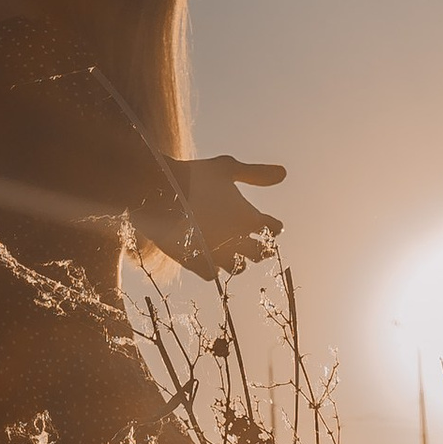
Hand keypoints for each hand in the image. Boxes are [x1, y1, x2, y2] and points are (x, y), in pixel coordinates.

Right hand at [170, 152, 285, 277]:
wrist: (158, 194)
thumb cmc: (194, 177)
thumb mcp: (227, 168)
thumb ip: (256, 174)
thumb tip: (284, 172)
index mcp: (250, 218)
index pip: (274, 230)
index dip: (273, 227)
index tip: (270, 225)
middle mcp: (238, 241)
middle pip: (260, 254)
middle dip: (261, 249)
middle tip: (257, 245)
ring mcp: (217, 255)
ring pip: (237, 268)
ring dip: (237, 261)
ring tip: (231, 252)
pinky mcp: (197, 264)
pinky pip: (211, 274)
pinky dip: (212, 268)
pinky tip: (209, 259)